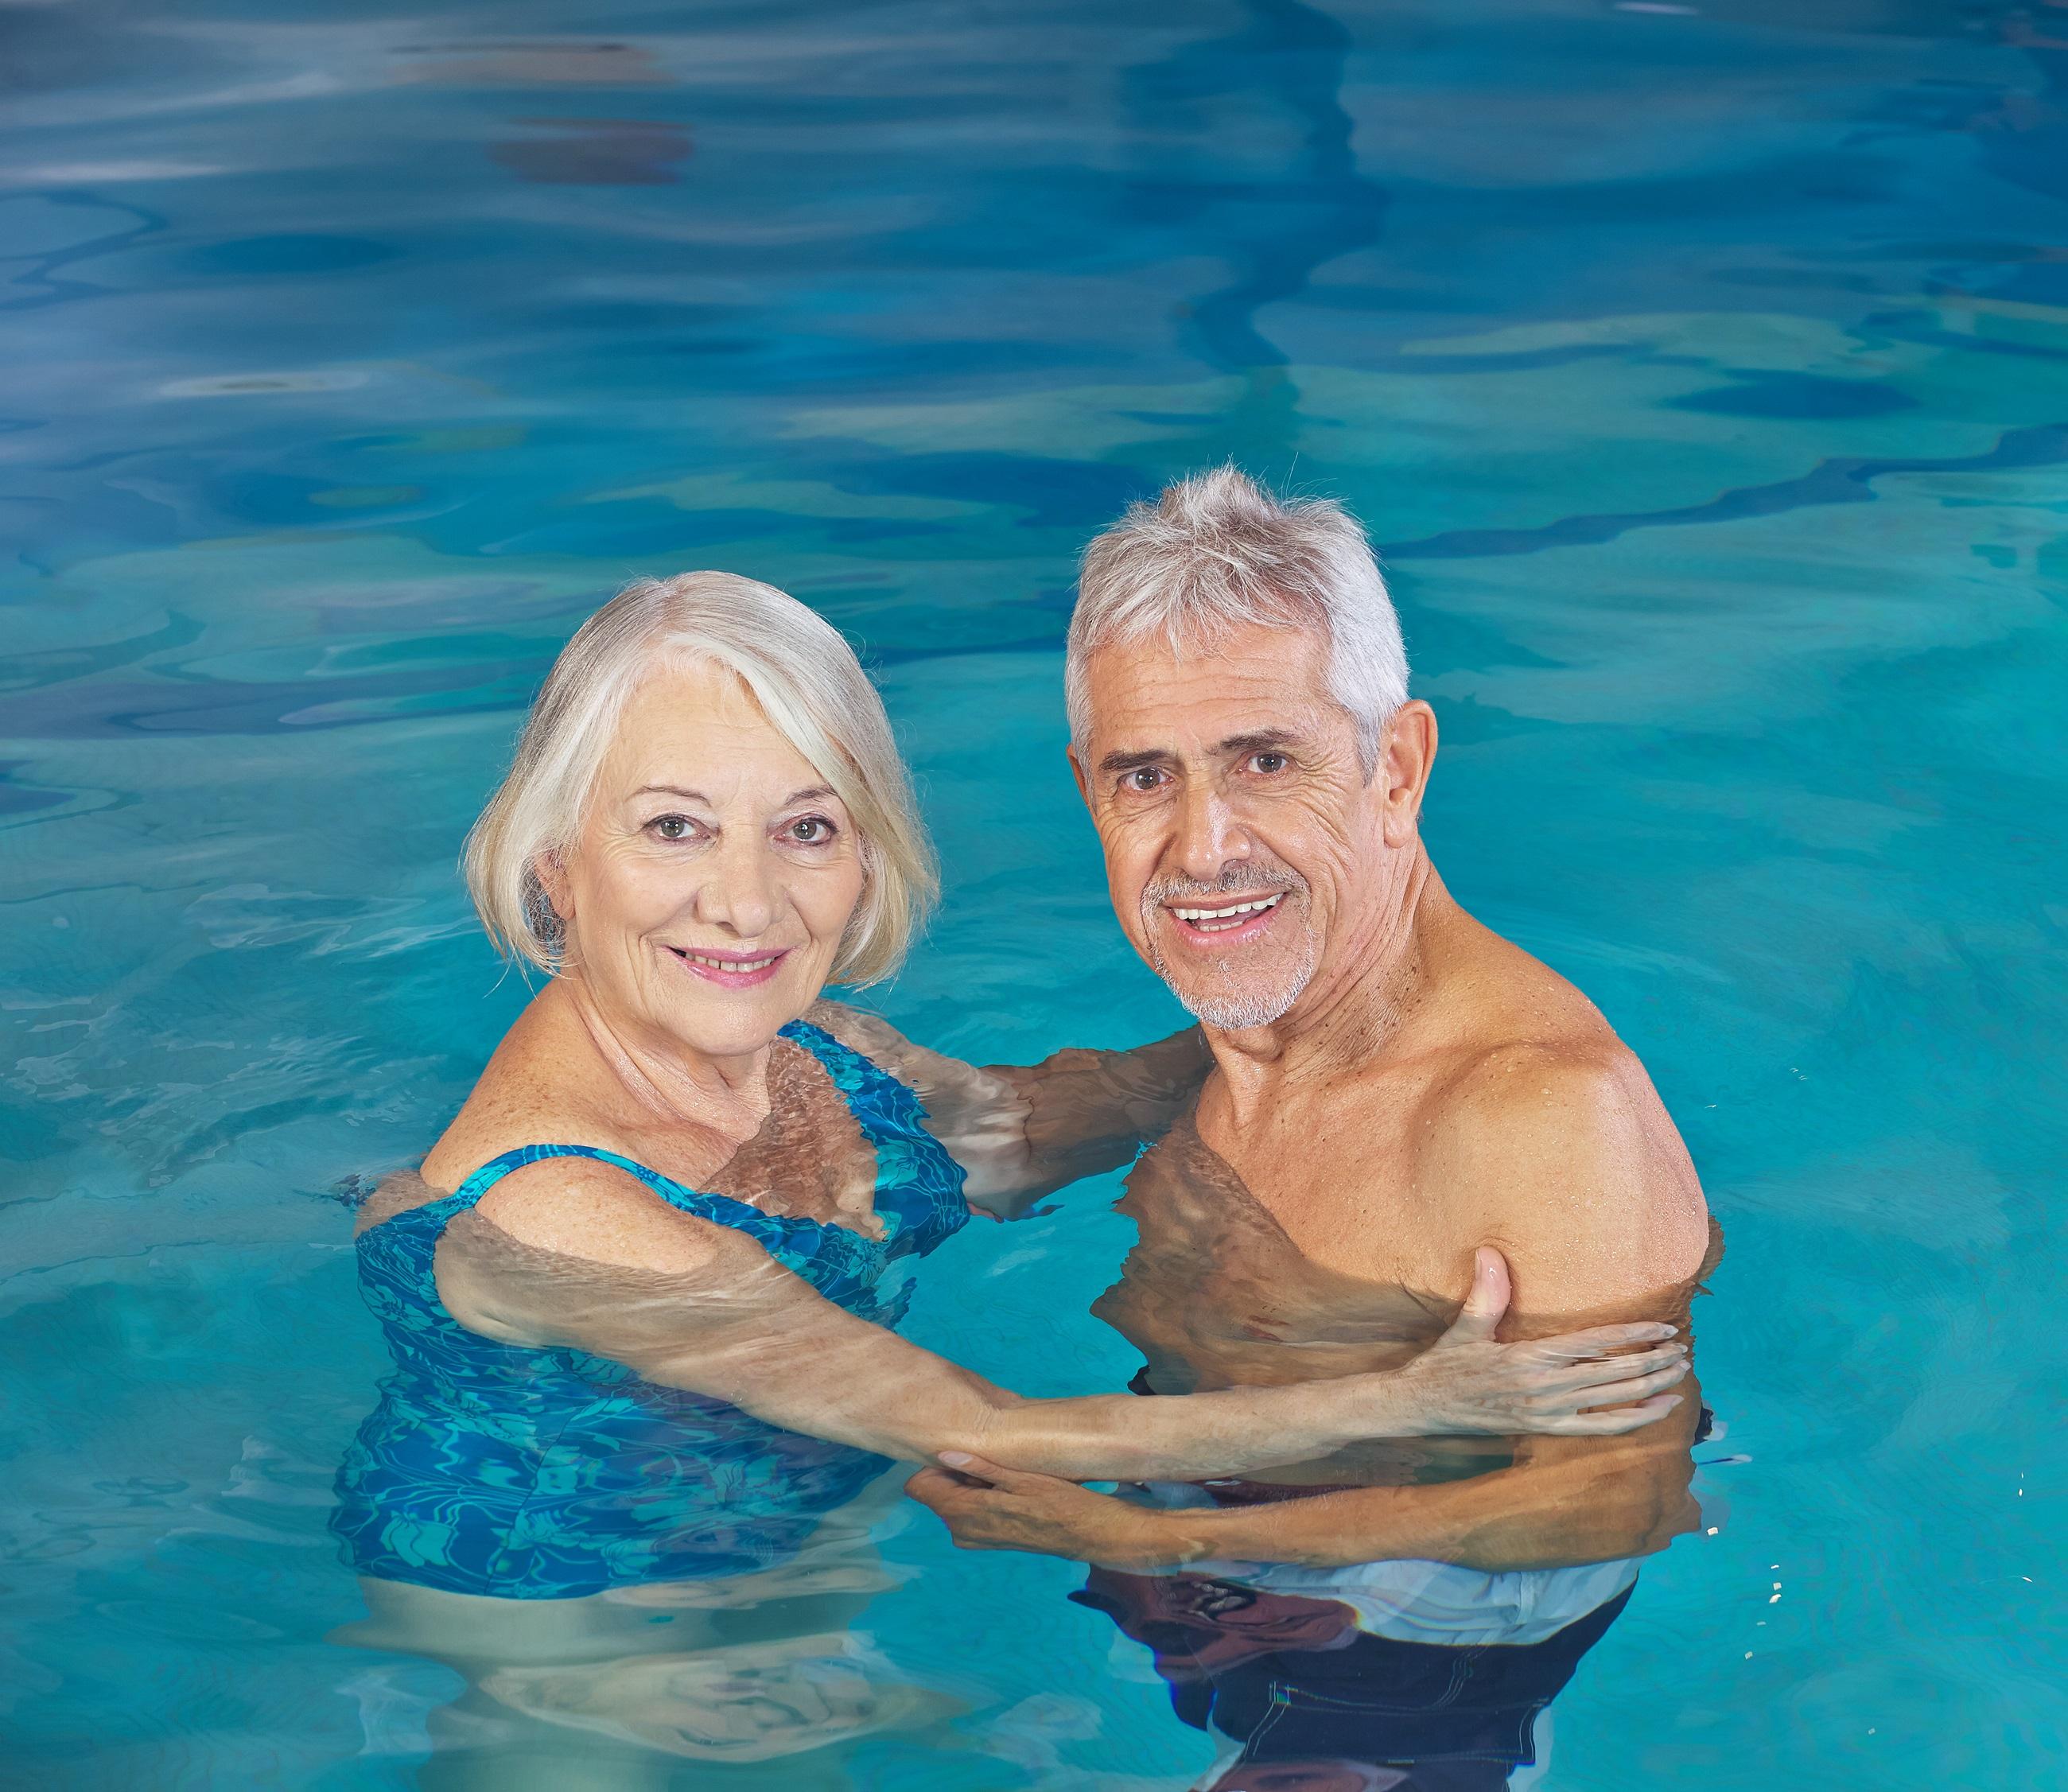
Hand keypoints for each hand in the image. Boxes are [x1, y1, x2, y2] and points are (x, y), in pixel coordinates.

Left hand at [904, 1455, 1184, 1569]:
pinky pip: (968, 1510)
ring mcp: (974, 1537)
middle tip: (991, 1463)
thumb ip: (980, 1468)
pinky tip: (1008, 1487)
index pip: (918, 1487)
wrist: (1089, 1535)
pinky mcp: (987, 1538)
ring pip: (952, 1499)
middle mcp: (962, 1531)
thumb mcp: (1021, 1478)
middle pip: (935, 1491)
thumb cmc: (1060, 1502)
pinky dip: (980, 1495)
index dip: (933, 1465)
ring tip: (1004, 1475)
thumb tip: (944, 1454)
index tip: (962, 1454)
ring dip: (969, 1484)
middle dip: (953, 1473)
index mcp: (965, 1514)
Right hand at [1374, 1246, 1688, 1437]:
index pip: (1594, 1344)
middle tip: (1684, 1348)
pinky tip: (1660, 1409)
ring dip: (1651, 1386)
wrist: (1422, 1407)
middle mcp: (1545, 1388)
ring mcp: (1548, 1412)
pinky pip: (1601, 1428)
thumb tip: (1491, 1252)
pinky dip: (1636, 1419)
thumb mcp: (1465, 1327)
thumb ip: (1487, 1293)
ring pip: (1614, 1400)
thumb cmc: (1444, 1364)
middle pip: (1614, 1374)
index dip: (1632, 1336)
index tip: (1662, 1328)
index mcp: (1529, 1358)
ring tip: (1679, 1372)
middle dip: (1653, 1361)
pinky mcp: (1547, 1428)